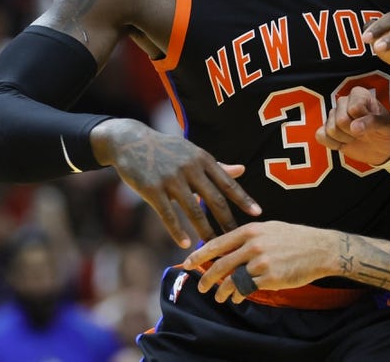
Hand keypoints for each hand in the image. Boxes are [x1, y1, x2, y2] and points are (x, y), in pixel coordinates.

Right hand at [92, 119, 261, 247]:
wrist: (131, 141)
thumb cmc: (167, 149)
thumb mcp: (193, 152)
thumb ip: (217, 165)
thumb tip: (242, 170)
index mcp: (202, 159)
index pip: (227, 182)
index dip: (243, 199)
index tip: (258, 213)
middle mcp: (190, 168)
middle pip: (214, 199)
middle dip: (228, 221)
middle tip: (238, 239)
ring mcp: (171, 179)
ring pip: (193, 210)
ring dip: (205, 231)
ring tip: (214, 247)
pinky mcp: (152, 189)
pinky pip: (168, 214)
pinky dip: (178, 231)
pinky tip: (186, 243)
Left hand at [182, 221, 335, 302]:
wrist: (320, 249)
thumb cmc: (294, 238)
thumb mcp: (269, 228)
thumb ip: (247, 236)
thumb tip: (227, 246)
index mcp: (250, 230)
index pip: (217, 243)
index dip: (199, 255)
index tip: (186, 263)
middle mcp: (253, 245)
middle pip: (220, 264)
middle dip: (207, 277)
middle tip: (201, 286)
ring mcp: (261, 262)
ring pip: (232, 279)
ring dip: (221, 291)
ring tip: (219, 297)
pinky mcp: (270, 277)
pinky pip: (247, 289)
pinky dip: (239, 294)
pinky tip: (237, 297)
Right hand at [318, 86, 389, 165]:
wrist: (383, 148)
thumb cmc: (386, 131)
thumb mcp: (386, 125)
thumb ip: (372, 122)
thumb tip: (353, 127)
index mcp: (359, 95)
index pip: (354, 108)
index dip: (363, 122)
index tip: (372, 125)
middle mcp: (344, 102)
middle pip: (340, 120)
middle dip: (353, 132)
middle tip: (364, 134)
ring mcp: (333, 115)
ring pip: (331, 129)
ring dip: (345, 139)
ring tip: (356, 137)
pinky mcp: (326, 129)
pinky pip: (320, 135)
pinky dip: (333, 144)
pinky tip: (343, 143)